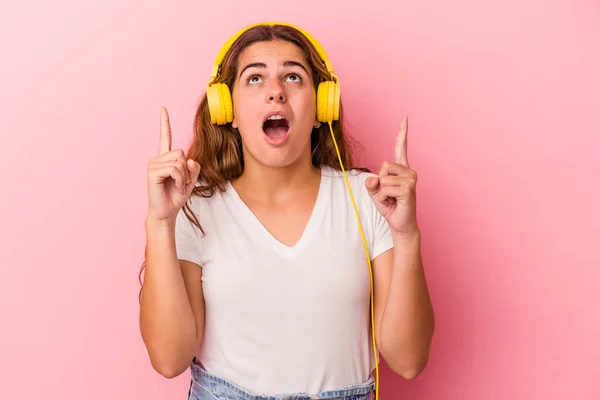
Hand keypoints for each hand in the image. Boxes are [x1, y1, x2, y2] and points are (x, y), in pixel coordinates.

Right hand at [147, 107, 200, 222]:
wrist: (167, 212)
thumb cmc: (176, 196)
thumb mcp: (191, 180)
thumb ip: (194, 168)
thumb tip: (190, 160)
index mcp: (166, 158)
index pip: (165, 137)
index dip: (164, 123)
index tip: (163, 108)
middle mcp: (158, 159)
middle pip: (181, 152)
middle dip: (187, 169)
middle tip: (183, 182)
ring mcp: (153, 164)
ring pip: (179, 161)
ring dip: (184, 176)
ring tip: (178, 186)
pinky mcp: (152, 172)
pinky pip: (174, 169)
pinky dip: (180, 179)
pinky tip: (176, 187)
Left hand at [366, 116, 418, 235]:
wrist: (400, 224)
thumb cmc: (390, 206)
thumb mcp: (375, 192)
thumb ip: (371, 182)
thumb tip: (375, 179)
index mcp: (402, 168)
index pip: (401, 147)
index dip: (402, 133)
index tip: (405, 118)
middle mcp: (409, 171)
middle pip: (383, 165)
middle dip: (380, 182)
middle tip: (388, 194)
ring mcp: (411, 179)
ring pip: (383, 178)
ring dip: (381, 192)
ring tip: (391, 199)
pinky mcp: (409, 189)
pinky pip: (385, 188)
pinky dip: (384, 198)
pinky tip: (394, 202)